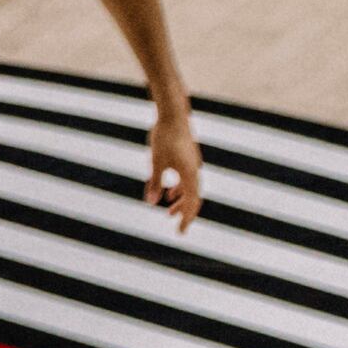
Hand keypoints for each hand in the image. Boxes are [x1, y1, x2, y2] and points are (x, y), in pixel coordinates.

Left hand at [149, 96, 203, 227]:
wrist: (173, 116)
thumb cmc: (164, 138)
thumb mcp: (155, 162)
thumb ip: (155, 183)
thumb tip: (152, 203)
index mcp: (190, 174)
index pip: (192, 202)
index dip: (187, 219)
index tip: (180, 232)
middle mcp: (195, 171)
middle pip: (194, 198)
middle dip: (185, 213)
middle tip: (178, 228)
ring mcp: (193, 165)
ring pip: (190, 189)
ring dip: (181, 201)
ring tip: (168, 212)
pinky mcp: (189, 160)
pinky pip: (187, 180)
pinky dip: (180, 189)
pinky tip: (169, 193)